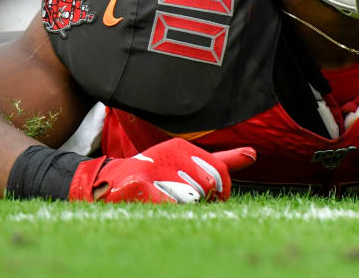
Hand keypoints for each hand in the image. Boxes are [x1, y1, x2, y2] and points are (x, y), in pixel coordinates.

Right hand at [69, 138, 256, 203]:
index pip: (219, 175)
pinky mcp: (142, 185)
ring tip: (159, 199)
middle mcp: (171, 153)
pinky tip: (152, 203)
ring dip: (177, 207)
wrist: (104, 187)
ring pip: (190, 200)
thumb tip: (254, 154)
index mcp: (183, 148)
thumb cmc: (152, 178)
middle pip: (206, 189)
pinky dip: (164, 211)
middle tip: (172, 197)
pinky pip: (170, 207)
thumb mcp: (188, 165)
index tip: (201, 197)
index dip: (215, 194)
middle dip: (195, 201)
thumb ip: (221, 162)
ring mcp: (155, 167)